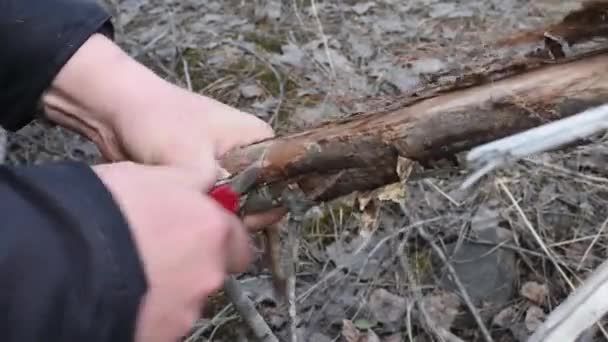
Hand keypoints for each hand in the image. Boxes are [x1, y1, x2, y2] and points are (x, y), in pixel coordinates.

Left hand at [42, 33, 285, 229]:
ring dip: (218, 215)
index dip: (268, 206)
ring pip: (233, 203)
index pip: (281, 181)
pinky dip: (202, 213)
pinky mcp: (202, 178)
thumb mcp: (193, 160)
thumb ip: (219, 194)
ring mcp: (224, 166)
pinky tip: (187, 221)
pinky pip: (212, 204)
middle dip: (240, 215)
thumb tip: (229, 226)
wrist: (114, 109)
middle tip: (213, 224)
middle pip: (258, 197)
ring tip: (197, 221)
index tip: (243, 222)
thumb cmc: (160, 122)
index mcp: (259, 140)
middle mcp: (247, 153)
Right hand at [93, 161, 251, 341]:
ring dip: (165, 286)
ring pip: (184, 297)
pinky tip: (119, 293)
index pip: (236, 238)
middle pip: (210, 269)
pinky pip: (160, 320)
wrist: (64, 259)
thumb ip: (188, 181)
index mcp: (212, 231)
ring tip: (128, 272)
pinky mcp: (161, 335)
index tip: (197, 228)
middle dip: (189, 261)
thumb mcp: (153, 175)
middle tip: (153, 250)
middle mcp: (209, 273)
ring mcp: (185, 309)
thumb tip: (201, 181)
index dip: (215, 233)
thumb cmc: (105, 210)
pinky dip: (146, 310)